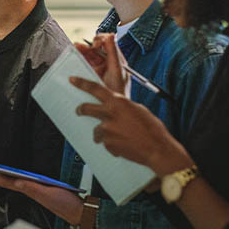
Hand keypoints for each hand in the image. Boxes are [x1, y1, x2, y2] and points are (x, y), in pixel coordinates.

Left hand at [0, 167, 84, 224]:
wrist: (79, 212)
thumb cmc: (66, 205)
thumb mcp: (49, 195)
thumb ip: (33, 189)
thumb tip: (17, 182)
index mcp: (29, 190)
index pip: (5, 181)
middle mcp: (29, 190)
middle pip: (5, 180)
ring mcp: (34, 190)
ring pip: (11, 180)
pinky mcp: (41, 189)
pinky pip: (21, 180)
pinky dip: (11, 176)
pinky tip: (8, 173)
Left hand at [70, 76, 193, 176]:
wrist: (156, 148)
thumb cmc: (151, 128)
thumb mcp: (137, 109)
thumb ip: (123, 106)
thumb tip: (115, 108)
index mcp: (118, 102)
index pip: (95, 89)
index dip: (82, 83)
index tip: (72, 80)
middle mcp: (110, 114)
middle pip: (86, 109)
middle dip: (81, 110)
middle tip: (79, 111)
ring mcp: (107, 130)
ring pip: (97, 130)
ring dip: (103, 133)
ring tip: (119, 137)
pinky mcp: (108, 144)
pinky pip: (105, 143)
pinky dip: (112, 144)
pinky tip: (124, 145)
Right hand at [74, 33, 128, 93]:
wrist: (112, 108)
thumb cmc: (118, 91)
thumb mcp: (116, 71)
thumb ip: (113, 53)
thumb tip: (111, 35)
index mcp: (116, 59)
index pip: (108, 42)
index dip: (100, 40)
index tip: (95, 45)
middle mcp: (108, 62)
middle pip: (96, 48)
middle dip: (88, 45)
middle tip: (81, 47)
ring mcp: (99, 68)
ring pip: (89, 55)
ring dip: (82, 50)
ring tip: (76, 48)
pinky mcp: (91, 74)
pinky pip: (84, 63)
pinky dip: (79, 59)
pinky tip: (75, 56)